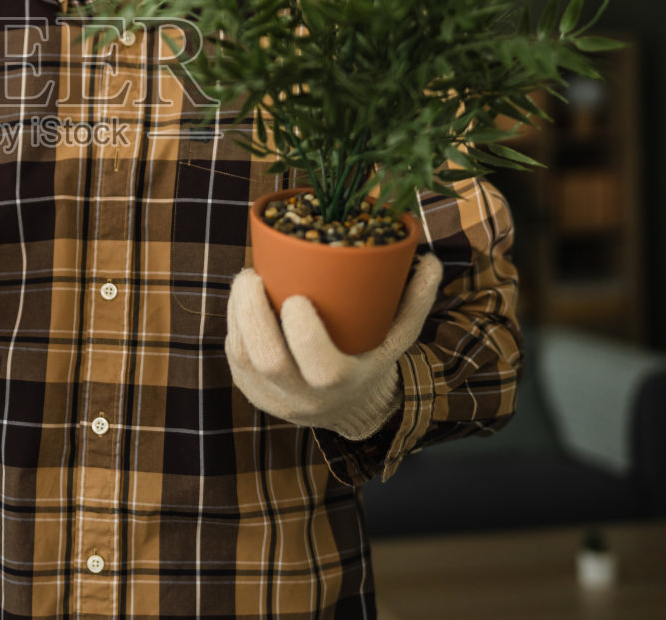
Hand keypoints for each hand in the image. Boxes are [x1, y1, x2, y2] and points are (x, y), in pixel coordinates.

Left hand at [224, 252, 442, 438]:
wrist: (345, 407)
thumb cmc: (372, 358)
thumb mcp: (397, 336)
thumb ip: (415, 300)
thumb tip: (432, 259)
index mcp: (343, 385)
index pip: (321, 368)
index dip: (303, 333)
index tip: (297, 296)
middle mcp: (304, 398)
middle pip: (269, 361)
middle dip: (253, 313)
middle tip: (254, 275)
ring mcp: (271, 397)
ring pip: (242, 357)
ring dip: (238, 312)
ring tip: (247, 279)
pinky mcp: (249, 390)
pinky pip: (233, 355)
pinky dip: (234, 322)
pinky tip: (241, 297)